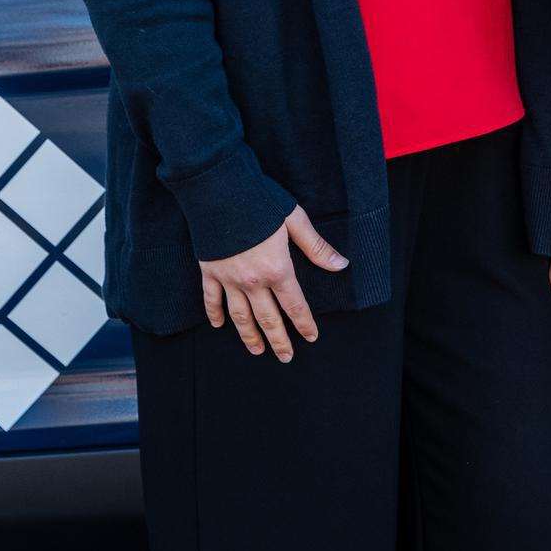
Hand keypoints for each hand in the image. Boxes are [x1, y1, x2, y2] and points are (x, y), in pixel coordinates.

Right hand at [198, 205, 348, 361]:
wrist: (220, 193)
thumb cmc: (261, 202)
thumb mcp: (295, 221)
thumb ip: (316, 248)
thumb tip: (340, 265)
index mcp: (277, 269)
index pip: (295, 305)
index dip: (304, 324)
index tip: (310, 338)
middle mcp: (252, 281)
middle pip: (267, 318)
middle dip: (279, 340)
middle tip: (285, 357)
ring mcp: (229, 278)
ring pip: (240, 315)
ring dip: (249, 336)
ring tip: (257, 351)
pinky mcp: (210, 271)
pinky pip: (212, 299)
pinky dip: (215, 313)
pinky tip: (218, 326)